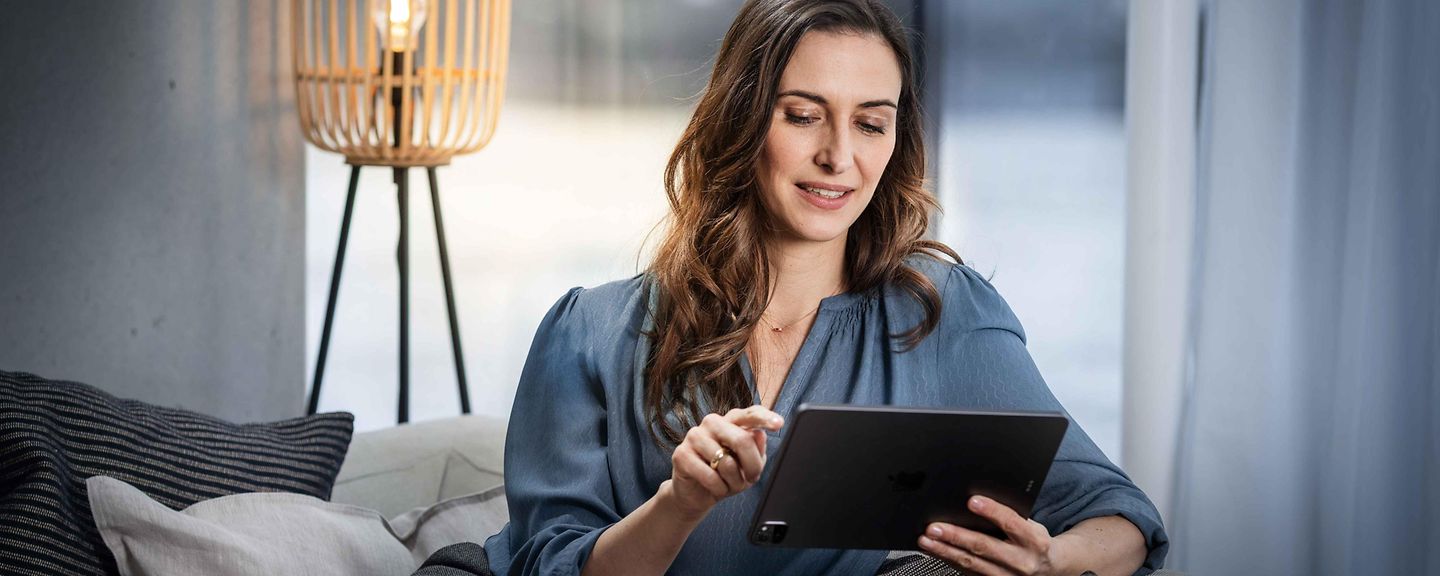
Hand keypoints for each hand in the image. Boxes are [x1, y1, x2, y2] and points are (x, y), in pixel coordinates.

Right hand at [664, 405, 783, 520]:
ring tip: (728, 484)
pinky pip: (710, 475)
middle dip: (752, 466)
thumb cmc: (725, 476)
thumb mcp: (748, 466)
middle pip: (741, 440)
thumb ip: (757, 450)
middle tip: (752, 479)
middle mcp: (712, 422)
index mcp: (731, 421)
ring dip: (734, 482)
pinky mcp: (681, 454)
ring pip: (726, 462)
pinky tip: (715, 487)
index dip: (765, 418)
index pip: (750, 413)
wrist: (697, 494)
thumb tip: (760, 434)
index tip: (779, 424)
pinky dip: (719, 488)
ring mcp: (694, 436)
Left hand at [917, 495, 1058, 575]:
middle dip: (955, 536)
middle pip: (984, 547)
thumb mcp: (1031, 525)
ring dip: (945, 551)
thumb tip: (976, 499)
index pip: (1011, 523)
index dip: (992, 511)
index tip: (971, 501)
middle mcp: (1021, 561)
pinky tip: (936, 551)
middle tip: (933, 527)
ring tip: (926, 540)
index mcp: (1034, 540)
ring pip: (971, 563)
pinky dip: (950, 561)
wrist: (1049, 569)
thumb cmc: (1034, 541)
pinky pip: (968, 573)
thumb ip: (1010, 515)